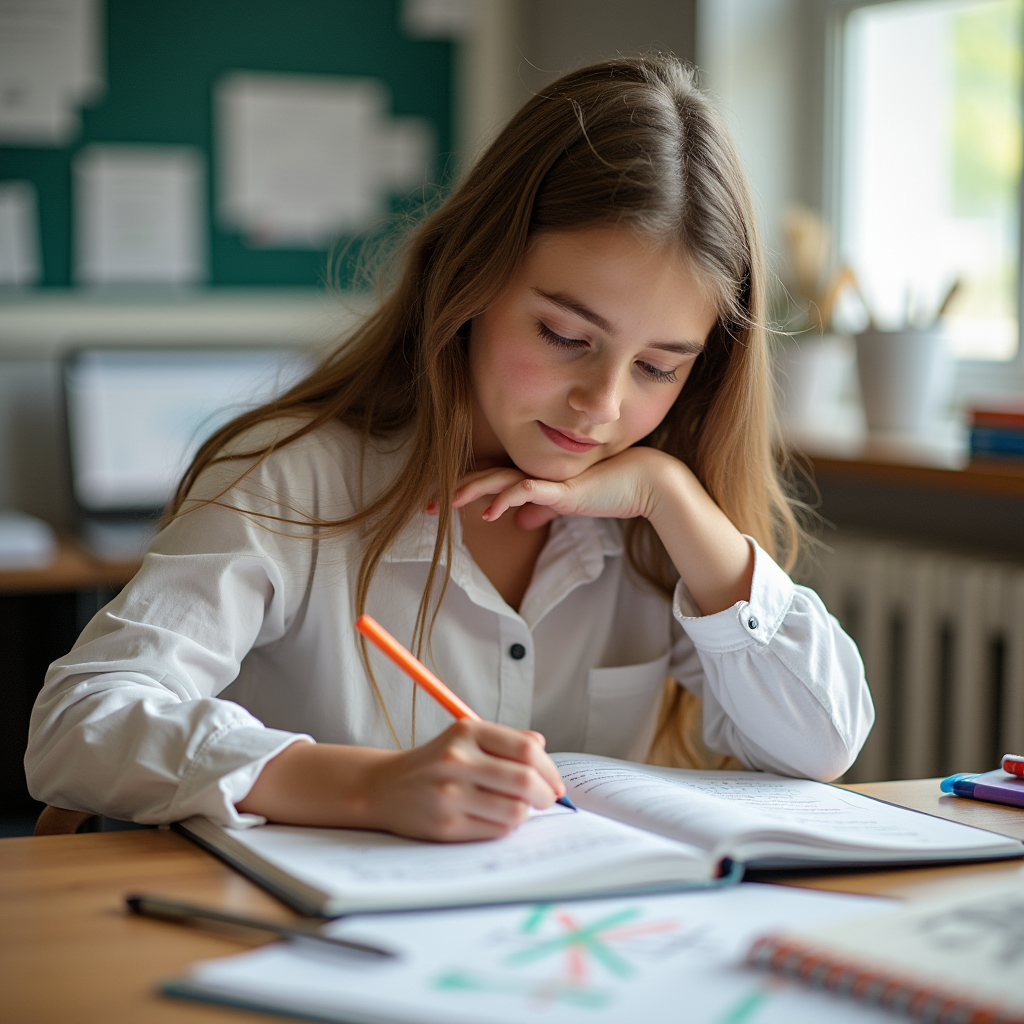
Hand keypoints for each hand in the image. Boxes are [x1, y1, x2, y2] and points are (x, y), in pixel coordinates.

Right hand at [361, 720, 565, 840]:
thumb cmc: (434, 763)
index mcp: (466, 732)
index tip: (554, 781)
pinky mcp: (446, 825)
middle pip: (526, 780)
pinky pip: (496, 830)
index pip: (526, 749)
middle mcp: (457, 760)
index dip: (550, 768)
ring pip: (516, 810)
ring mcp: (450, 794)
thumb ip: (505, 740)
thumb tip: (542, 748)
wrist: (384, 787)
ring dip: (525, 812)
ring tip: (517, 808)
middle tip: (548, 799)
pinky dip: (505, 826)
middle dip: (547, 794)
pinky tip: (495, 818)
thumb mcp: (465, 738)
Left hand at [452, 448, 662, 530]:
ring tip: (448, 505)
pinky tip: (489, 513)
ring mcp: (548, 478)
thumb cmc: (609, 490)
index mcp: (534, 475)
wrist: (644, 482)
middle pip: (486, 477)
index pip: (490, 479)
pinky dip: (506, 500)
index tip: (436, 504)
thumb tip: (521, 523)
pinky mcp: (563, 487)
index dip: (463, 489)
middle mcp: (536, 471)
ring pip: (500, 481)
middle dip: (453, 491)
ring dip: (472, 492)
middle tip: (424, 506)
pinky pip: (528, 491)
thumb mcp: (566, 504)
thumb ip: (542, 510)